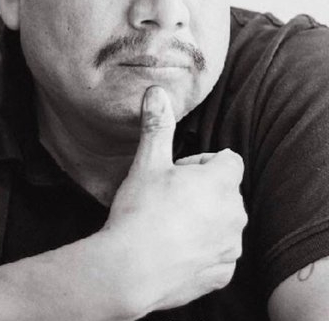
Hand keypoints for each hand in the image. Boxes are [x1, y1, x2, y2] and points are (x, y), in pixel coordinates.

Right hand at [104, 86, 246, 313]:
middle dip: (203, 191)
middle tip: (169, 198)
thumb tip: (157, 91)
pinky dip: (203, 250)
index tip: (178, 174)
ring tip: (170, 225)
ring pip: (223, 222)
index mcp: (222, 183)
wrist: (129, 271)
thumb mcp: (148, 163)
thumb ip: (158, 126)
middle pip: (226, 191)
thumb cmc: (140, 212)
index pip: (228, 160)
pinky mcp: (222, 275)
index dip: (202, 163)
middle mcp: (235, 214)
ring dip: (205, 219)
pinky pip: (219, 253)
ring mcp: (230, 247)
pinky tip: (176, 250)